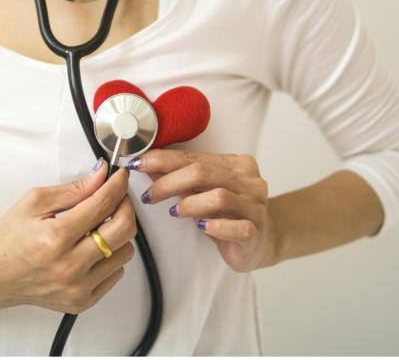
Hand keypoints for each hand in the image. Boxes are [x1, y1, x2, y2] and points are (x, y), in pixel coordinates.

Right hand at [0, 160, 136, 313]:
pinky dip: (110, 257)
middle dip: (125, 206)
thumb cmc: (8, 240)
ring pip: (125, 252)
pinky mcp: (82, 301)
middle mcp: (70, 266)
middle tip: (116, 198)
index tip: (120, 177)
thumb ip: (73, 189)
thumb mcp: (33, 203)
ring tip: (98, 226)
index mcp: (56, 237)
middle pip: (124, 229)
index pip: (103, 204)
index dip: (117, 185)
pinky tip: (91, 249)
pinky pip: (116, 274)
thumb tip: (101, 176)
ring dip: (118, 233)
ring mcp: (78, 287)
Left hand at [128, 150, 274, 271]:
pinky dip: (216, 226)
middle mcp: (249, 181)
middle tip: (149, 195)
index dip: (163, 160)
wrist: (260, 242)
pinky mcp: (257, 232)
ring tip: (174, 212)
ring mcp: (256, 206)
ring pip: (219, 197)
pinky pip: (237, 227)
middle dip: (168, 182)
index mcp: (237, 164)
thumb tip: (147, 165)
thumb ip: (181, 178)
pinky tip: (201, 226)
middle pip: (203, 173)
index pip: (194, 157)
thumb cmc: (228, 215)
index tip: (138, 164)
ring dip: (189, 204)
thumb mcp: (203, 192)